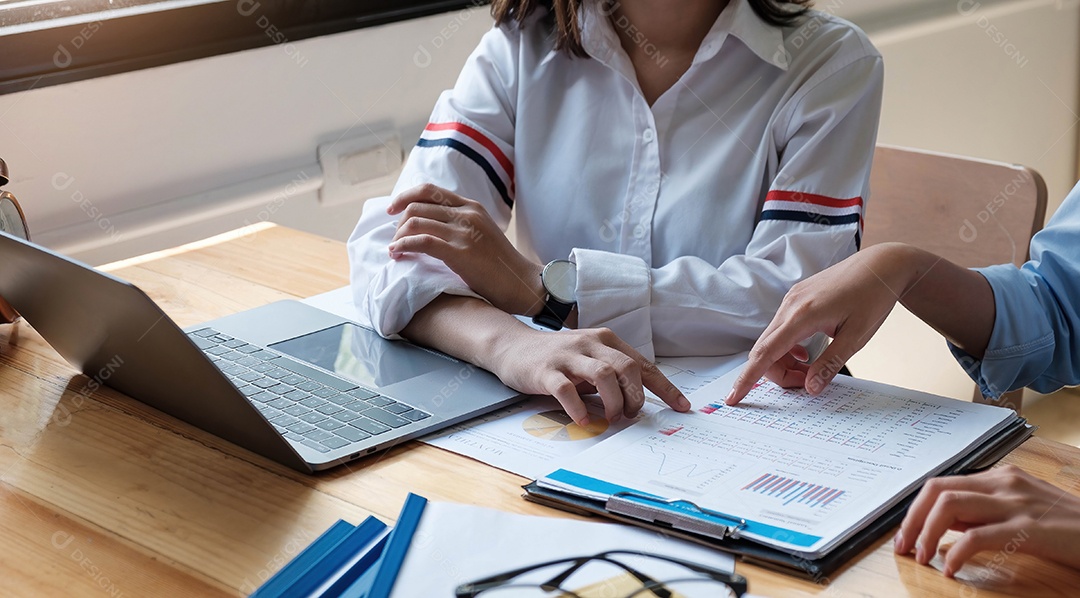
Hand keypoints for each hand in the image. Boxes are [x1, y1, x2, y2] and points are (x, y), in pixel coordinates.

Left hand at [387, 184, 544, 315]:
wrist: (522, 283)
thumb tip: (431, 226)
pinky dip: (403, 246)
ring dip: (398, 236)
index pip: (429, 190)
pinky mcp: (460, 252)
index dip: (405, 197)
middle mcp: (466, 214)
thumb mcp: (481, 233)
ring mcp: (463, 232)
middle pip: (417, 205)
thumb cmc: (500, 265)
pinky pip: (421, 242)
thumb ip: (460, 224)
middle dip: (398, 222)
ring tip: (395, 250)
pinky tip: (398, 253)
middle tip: (395, 239)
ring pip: (416, 222)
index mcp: (471, 206)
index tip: (392, 210)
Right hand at [489, 325, 690, 424]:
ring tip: (610, 417)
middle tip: (630, 415)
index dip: (665, 387)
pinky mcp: (546, 370)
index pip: (643, 365)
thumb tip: (637, 402)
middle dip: (635, 396)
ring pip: (603, 375)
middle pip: (627, 368)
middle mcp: (590, 343)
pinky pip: (567, 390)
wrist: (512, 346)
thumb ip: (611, 375)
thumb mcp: (589, 360)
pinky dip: (579, 408)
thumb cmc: (557, 358)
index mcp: (606, 341)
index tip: (682, 407)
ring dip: (613, 402)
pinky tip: (583, 419)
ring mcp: (568, 356)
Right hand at [725, 244, 917, 404]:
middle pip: (764, 350)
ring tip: (811, 369)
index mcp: (802, 315)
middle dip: (778, 374)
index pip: (765, 353)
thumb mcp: (857, 336)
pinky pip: (780, 329)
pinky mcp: (796, 298)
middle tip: (807, 384)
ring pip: (771, 341)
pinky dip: (787, 348)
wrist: (881, 265)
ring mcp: (790, 300)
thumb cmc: (873, 297)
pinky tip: (807, 352)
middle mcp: (790, 306)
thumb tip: (810, 389)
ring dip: (784, 362)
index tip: (733, 397)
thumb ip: (830, 363)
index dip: (747, 378)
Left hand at [895, 465, 1079, 575]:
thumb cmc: (1067, 526)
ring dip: (926, 533)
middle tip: (903, 547)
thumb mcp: (1020, 509)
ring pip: (950, 506)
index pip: (941, 484)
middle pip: (938, 490)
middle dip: (912, 519)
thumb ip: (984, 511)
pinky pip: (977, 536)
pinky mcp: (1029, 528)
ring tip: (920, 557)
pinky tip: (951, 568)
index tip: (905, 534)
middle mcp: (1003, 483)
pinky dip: (955, 553)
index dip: (915, 509)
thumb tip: (944, 523)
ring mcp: (1016, 503)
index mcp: (999, 477)